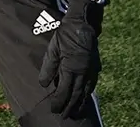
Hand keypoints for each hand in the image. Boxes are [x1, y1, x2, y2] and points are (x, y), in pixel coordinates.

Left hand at [39, 0, 102, 119]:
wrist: (82, 24)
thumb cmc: (64, 35)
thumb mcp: (52, 49)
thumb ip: (48, 67)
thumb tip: (44, 85)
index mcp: (70, 68)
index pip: (64, 91)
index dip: (59, 102)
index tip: (54, 110)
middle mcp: (83, 72)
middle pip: (76, 95)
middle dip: (70, 107)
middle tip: (65, 116)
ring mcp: (91, 70)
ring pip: (85, 91)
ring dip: (80, 103)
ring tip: (76, 112)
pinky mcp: (95, 66)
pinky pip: (92, 84)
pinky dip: (88, 93)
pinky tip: (85, 97)